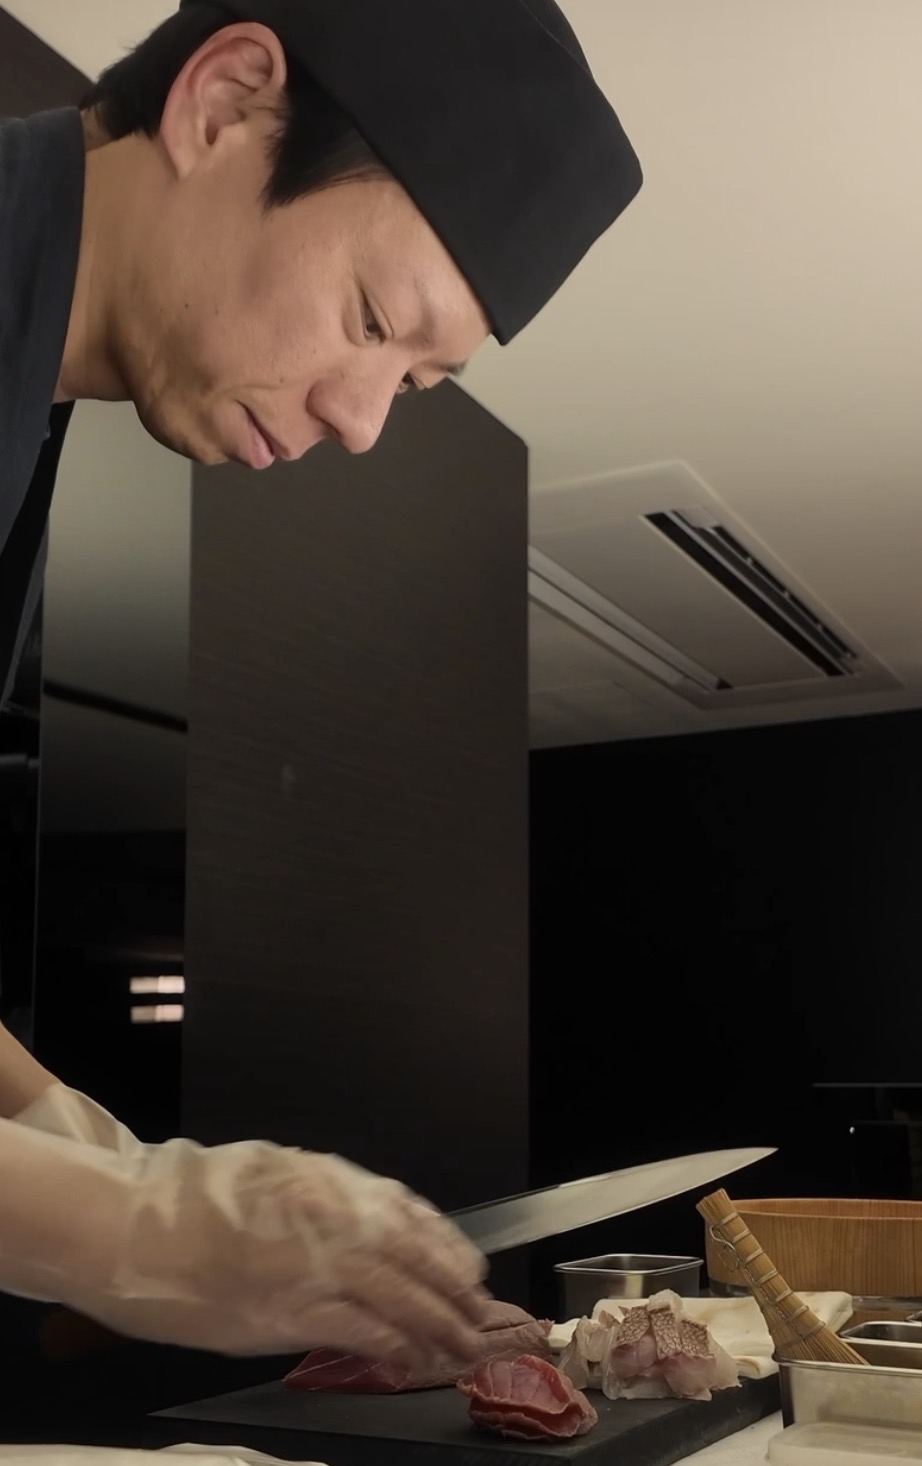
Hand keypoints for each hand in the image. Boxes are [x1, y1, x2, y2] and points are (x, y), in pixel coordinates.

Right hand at [2, 1092, 488, 1364]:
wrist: (130, 1226)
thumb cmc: (184, 1201)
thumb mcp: (263, 1176)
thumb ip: (313, 1197)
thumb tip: (353, 1220)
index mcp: (322, 1181)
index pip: (405, 1211)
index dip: (444, 1243)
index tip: (469, 1267)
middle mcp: (329, 1214)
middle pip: (413, 1253)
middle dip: (454, 1289)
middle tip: (484, 1316)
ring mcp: (312, 1261)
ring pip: (399, 1292)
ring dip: (438, 1323)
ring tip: (463, 1347)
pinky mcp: (289, 1308)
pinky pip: (360, 1327)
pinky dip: (393, 1344)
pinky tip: (410, 1358)